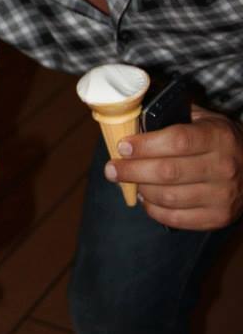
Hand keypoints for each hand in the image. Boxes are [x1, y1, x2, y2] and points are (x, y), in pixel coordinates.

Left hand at [105, 107, 242, 229]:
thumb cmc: (219, 141)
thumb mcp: (205, 120)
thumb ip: (174, 116)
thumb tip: (131, 115)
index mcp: (218, 137)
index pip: (177, 140)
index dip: (145, 145)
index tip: (122, 147)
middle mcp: (223, 167)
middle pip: (168, 172)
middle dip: (132, 171)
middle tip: (111, 169)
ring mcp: (222, 196)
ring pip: (169, 197)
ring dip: (141, 190)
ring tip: (127, 182)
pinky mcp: (218, 218)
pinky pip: (177, 219)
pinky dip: (154, 210)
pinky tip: (146, 198)